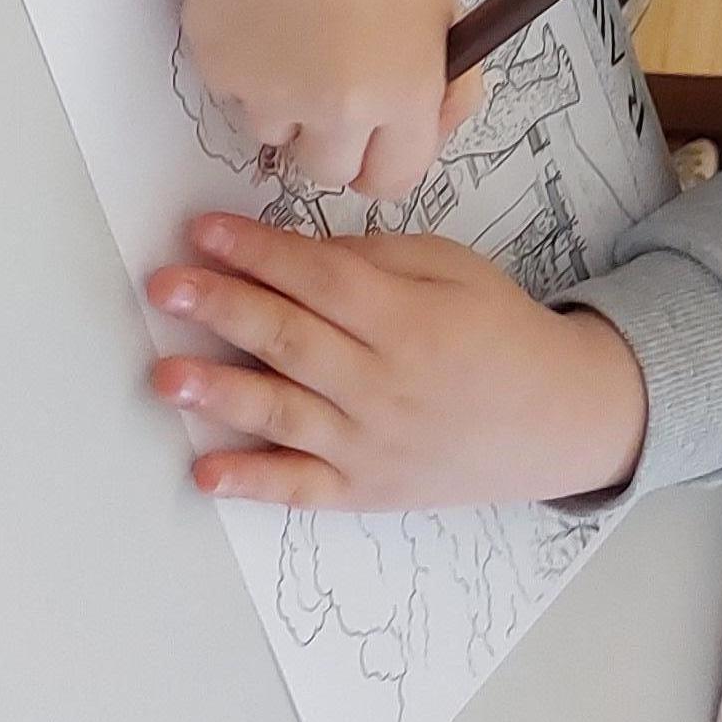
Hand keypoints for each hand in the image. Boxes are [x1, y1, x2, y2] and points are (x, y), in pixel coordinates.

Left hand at [144, 214, 646, 510]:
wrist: (556, 420)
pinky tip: (206, 473)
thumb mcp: (453, 270)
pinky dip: (253, 484)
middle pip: (291, 341)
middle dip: (223, 309)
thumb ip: (376, 259)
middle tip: (164, 286)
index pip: (320, 279)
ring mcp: (371, 444)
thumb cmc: (498, 331)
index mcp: (408, 320)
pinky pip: (302, 490)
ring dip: (219, 393)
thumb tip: (295, 251)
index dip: (259, 253)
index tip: (203, 231)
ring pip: (284, 414)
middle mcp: (383, 384)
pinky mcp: (365, 491)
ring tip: (164, 376)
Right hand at [181, 0, 486, 196]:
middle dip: (332, 137)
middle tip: (332, 76)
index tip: (379, 130)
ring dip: (284, 101)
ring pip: (272, 133)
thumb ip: (442, 78)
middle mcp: (334, 105)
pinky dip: (245, 63)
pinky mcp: (213, 60)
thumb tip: (432, 123)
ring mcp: (266, 87)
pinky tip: (262, 1)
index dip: (386, 154)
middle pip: (327, 172)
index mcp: (403, 91)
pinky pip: (232, 91)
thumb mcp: (444, 0)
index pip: (393, 180)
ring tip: (295, 24)